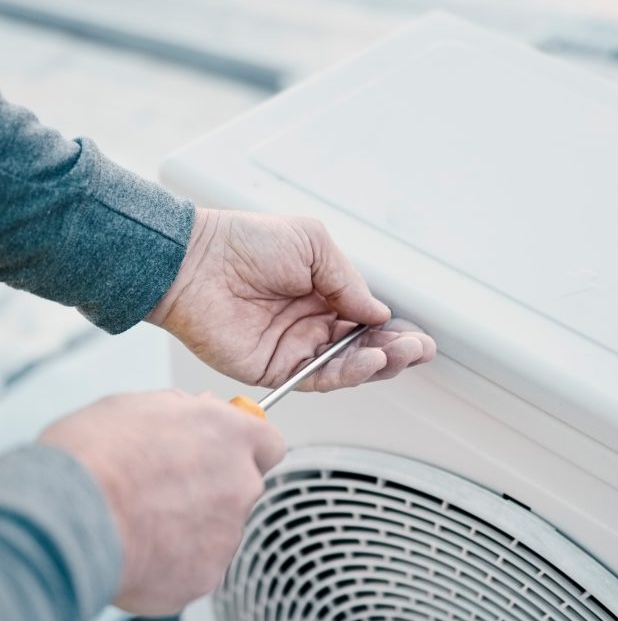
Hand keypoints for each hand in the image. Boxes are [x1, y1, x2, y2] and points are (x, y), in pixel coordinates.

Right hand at [41, 391, 285, 614]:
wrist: (72, 518)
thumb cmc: (95, 457)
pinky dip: (171, 564)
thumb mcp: (138, 405)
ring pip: (217, 531)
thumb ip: (181, 410)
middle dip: (211, 491)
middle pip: (242, 489)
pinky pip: (194, 568)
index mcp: (230, 436)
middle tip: (163, 490)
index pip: (268, 444)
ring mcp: (227, 535)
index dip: (244, 449)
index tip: (224, 453)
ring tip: (139, 520)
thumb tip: (193, 410)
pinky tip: (137, 549)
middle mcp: (241, 485)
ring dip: (189, 528)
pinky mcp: (205, 578)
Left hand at [148, 209, 435, 390]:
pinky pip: (319, 378)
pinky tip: (369, 360)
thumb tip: (378, 311)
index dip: (394, 329)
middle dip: (396, 349)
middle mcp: (311, 323)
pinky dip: (348, 372)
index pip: (367, 319)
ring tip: (401, 354)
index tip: (418, 334)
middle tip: (419, 349)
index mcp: (322, 292)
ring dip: (378, 362)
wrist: (194, 262)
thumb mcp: (311, 244)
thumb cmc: (245, 243)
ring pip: (347, 366)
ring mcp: (295, 348)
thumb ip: (348, 280)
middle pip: (363, 347)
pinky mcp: (276, 369)